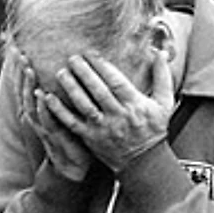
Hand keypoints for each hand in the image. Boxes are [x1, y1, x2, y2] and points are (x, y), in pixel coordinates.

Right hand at [17, 61, 91, 181]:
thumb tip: (66, 74)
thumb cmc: (71, 137)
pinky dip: (42, 107)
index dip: (21, 69)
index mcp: (39, 110)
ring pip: (31, 103)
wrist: (71, 167)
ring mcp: (43, 126)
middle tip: (19, 53)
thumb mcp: (65, 114)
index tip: (18, 50)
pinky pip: (46, 120)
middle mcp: (37, 117)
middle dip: (21, 72)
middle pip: (24, 90)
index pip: (27, 86)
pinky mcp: (53, 136)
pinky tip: (41, 95)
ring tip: (29, 68)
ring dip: (29, 86)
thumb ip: (61, 96)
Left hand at [43, 51, 174, 172]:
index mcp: (134, 105)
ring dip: (71, 88)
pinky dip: (59, 111)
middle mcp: (118, 116)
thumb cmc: (153, 128)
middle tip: (72, 58)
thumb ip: (163, 76)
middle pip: (98, 91)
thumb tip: (160, 52)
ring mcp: (103, 128)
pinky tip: (48, 98)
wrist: (144, 161)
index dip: (103, 67)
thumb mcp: (165, 102)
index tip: (91, 54)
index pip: (116, 82)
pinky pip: (72, 123)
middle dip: (84, 73)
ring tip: (61, 73)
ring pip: (84, 105)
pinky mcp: (91, 138)